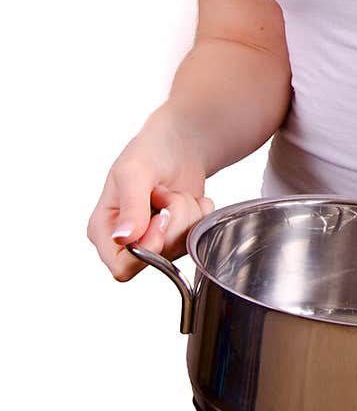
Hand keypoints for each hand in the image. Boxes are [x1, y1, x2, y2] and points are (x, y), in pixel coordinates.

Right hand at [87, 119, 214, 281]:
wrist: (179, 142)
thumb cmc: (150, 151)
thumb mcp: (135, 173)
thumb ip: (131, 207)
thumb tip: (124, 239)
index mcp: (103, 231)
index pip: (122, 267)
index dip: (148, 248)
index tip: (161, 217)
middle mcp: (126, 243)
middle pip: (158, 257)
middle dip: (172, 222)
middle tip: (165, 193)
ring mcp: (153, 241)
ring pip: (180, 247)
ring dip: (187, 214)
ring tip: (173, 193)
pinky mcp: (176, 238)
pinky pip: (197, 238)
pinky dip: (199, 215)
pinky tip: (187, 198)